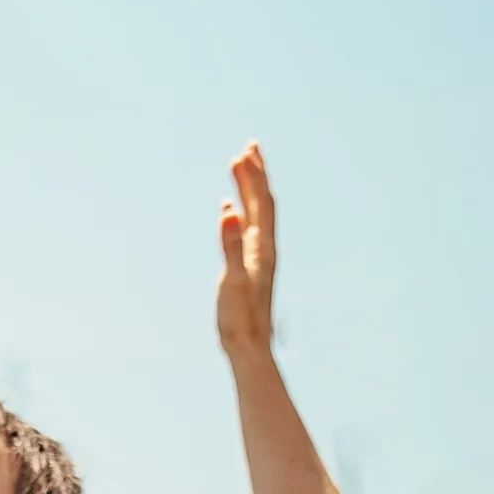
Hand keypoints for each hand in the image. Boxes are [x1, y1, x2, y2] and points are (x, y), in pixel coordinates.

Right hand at [216, 142, 276, 357]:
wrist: (249, 346)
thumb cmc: (240, 317)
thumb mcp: (233, 280)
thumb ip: (231, 245)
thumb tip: (229, 211)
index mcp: (263, 248)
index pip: (262, 203)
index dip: (254, 177)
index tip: (244, 152)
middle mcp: (264, 248)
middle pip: (263, 203)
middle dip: (256, 174)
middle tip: (249, 147)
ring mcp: (257, 256)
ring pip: (256, 214)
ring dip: (248, 189)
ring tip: (239, 168)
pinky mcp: (248, 266)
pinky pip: (245, 230)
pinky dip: (238, 212)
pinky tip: (229, 209)